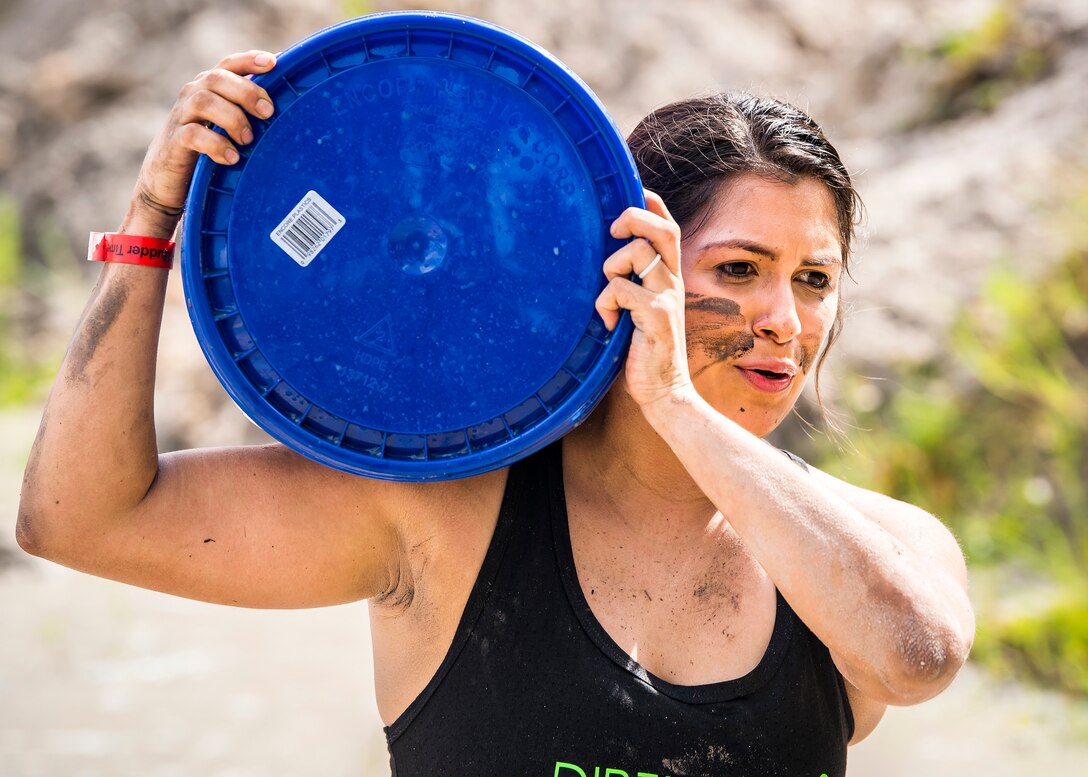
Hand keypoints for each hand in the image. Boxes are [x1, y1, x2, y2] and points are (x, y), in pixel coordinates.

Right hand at [129, 50, 277, 227]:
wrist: (167, 179)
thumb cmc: (209, 150)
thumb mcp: (230, 127)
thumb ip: (251, 115)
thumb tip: (294, 112)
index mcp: (210, 87)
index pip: (229, 64)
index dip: (250, 60)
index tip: (274, 63)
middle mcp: (193, 95)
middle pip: (218, 78)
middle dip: (247, 92)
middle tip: (268, 113)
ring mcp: (181, 116)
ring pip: (204, 101)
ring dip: (232, 118)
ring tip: (248, 140)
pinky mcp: (174, 141)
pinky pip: (192, 134)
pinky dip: (215, 145)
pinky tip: (231, 158)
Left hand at [594, 191, 694, 409]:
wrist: (664, 391)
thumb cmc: (644, 352)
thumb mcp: (638, 311)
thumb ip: (630, 285)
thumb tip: (600, 261)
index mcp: (668, 278)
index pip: (668, 227)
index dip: (651, 204)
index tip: (632, 193)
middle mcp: (672, 282)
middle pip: (661, 229)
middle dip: (633, 217)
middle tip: (612, 230)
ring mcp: (667, 297)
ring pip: (637, 253)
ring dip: (611, 268)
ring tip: (608, 297)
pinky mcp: (656, 314)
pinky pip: (619, 289)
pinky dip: (604, 305)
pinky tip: (608, 325)